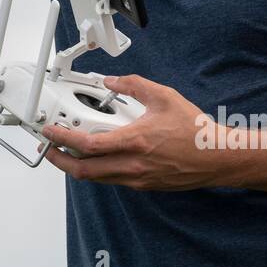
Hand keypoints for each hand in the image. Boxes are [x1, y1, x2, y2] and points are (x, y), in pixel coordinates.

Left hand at [40, 74, 226, 189]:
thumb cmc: (195, 130)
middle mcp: (133, 164)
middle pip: (84, 171)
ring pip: (96, 178)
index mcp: (135, 141)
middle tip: (49, 149)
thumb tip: (111, 81)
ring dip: (77, 167)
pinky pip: (112, 180)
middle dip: (60, 161)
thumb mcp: (163, 96)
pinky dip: (98, 170)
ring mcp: (138, 179)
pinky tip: (97, 158)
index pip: (88, 144)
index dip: (63, 139)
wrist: (217, 157)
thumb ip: (133, 84)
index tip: (50, 132)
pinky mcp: (144, 185)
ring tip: (67, 153)